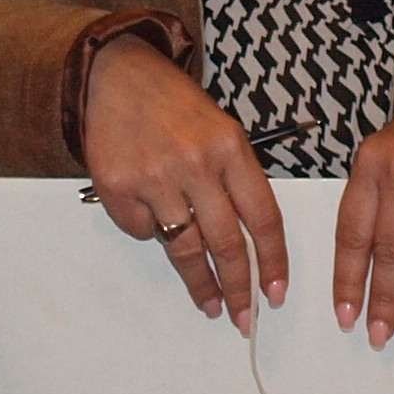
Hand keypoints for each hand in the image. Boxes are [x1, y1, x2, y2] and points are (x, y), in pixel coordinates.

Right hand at [82, 36, 288, 327]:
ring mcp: (155, 176)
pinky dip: (151, 231)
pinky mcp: (119, 187)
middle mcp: (196, 163)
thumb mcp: (221, 131)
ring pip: (186, 247)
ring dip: (200, 283)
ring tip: (209, 303)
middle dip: (240, 288)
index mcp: (232, 148)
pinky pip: (144, 230)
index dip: (273, 262)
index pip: (263, 217)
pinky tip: (150, 214)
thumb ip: (236, 181)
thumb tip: (251, 248)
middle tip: (244, 317)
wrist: (117, 76)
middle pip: (228, 242)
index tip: (276, 293)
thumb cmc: (176, 108)